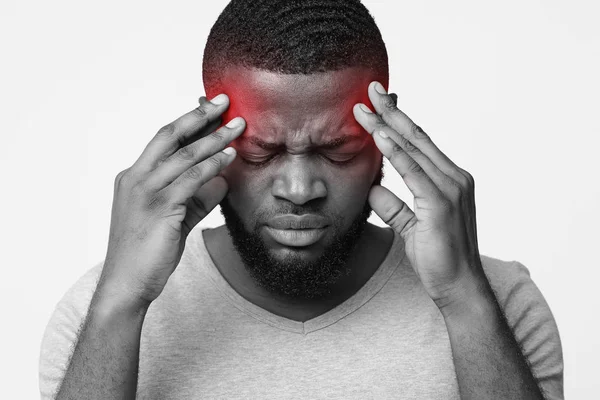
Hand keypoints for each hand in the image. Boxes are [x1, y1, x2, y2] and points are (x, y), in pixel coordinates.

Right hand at [99, 95, 244, 306]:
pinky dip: (211, 165)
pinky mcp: (160, 208)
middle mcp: (136, 178)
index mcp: (134, 177)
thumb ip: (196, 199)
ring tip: (237, 127)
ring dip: (214, 139)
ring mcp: (145, 192)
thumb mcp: (175, 220)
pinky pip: (190, 180)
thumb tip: (221, 182)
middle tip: (225, 102)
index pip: (164, 140)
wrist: (126, 285)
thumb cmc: (147, 253)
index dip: (189, 122)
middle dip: (200, 116)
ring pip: (184, 155)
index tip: (211, 109)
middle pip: (171, 136)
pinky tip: (229, 157)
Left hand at [353, 82, 484, 308]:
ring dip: (387, 125)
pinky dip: (396, 152)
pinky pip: (414, 172)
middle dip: (391, 112)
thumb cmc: (438, 258)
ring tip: (365, 107)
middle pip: (416, 137)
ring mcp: (451, 188)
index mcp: (449, 180)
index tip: (378, 104)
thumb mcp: (409, 226)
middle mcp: (454, 177)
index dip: (397, 121)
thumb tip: (373, 189)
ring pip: (414, 148)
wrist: (459, 287)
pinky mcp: (441, 203)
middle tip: (370, 89)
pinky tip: (380, 135)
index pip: (419, 143)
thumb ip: (394, 206)